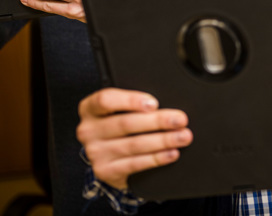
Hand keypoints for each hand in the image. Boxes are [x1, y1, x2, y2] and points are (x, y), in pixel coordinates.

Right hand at [77, 88, 191, 190]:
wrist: (110, 156)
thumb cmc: (121, 125)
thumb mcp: (121, 110)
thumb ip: (136, 104)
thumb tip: (167, 105)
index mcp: (90, 108)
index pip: (106, 100)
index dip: (131, 100)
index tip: (154, 103)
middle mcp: (89, 130)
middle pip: (126, 123)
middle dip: (158, 121)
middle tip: (181, 120)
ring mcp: (95, 152)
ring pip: (134, 144)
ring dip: (163, 140)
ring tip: (182, 137)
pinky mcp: (105, 171)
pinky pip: (135, 164)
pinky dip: (156, 158)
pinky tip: (171, 153)